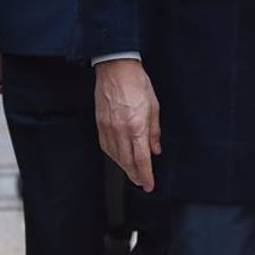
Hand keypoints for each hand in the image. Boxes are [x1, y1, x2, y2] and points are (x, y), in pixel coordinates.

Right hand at [95, 58, 160, 192]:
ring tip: (132, 173)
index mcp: (137, 126)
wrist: (116, 68)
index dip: (146, 175)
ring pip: (115, 156)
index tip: (148, 185)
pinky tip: (118, 158)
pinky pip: (105, 146)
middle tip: (141, 182)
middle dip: (135, 175)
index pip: (142, 159)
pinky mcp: (99, 124)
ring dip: (124, 167)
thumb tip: (155, 149)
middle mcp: (120, 130)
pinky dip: (113, 156)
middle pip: (127, 161)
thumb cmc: (137, 83)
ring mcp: (108, 127)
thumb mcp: (154, 106)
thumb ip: (154, 131)